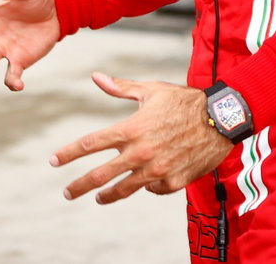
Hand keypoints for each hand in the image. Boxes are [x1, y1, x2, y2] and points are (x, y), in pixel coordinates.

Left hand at [50, 74, 232, 203]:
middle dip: (79, 185)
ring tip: (97, 198)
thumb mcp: (151, 91)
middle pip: (101, 174)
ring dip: (108, 196)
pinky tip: (143, 183)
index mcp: (131, 129)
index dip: (68, 153)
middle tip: (66, 192)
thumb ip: (121, 88)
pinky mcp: (174, 182)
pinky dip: (146, 186)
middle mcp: (141, 153)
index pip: (90, 144)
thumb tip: (96, 77)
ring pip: (125, 189)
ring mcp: (157, 170)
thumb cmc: (185, 101)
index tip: (54, 161)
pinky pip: (152, 189)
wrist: (222, 119)